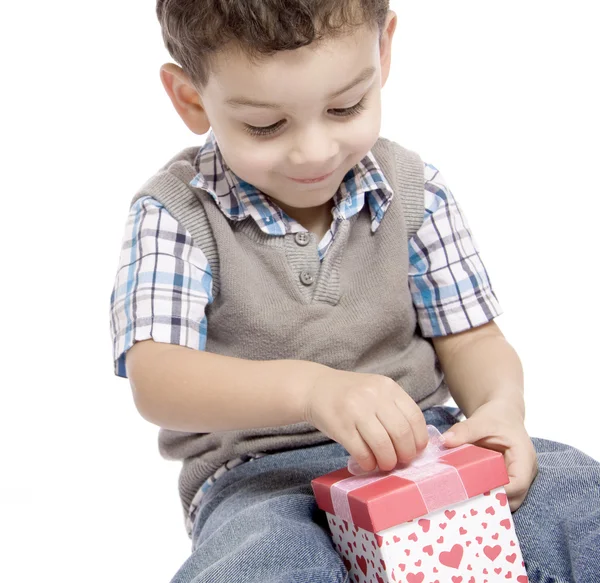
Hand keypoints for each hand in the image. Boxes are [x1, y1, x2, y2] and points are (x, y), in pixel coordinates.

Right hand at [302, 368, 428, 471]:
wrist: (315, 388)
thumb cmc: (350, 395)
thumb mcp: (375, 391)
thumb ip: (394, 409)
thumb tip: (415, 443)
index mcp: (387, 387)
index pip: (414, 417)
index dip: (419, 439)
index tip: (416, 450)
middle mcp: (373, 396)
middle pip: (400, 433)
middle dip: (405, 454)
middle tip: (401, 461)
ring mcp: (355, 410)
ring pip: (382, 445)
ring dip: (387, 461)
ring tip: (385, 464)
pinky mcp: (340, 426)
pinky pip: (362, 452)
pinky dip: (369, 463)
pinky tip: (368, 463)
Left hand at [441, 399, 537, 511]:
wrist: (501, 414)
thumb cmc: (496, 416)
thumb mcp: (480, 421)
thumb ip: (464, 430)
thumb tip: (445, 440)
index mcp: (524, 457)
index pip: (518, 484)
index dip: (499, 492)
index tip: (475, 492)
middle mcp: (525, 472)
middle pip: (514, 499)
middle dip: (492, 502)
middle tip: (465, 500)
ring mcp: (516, 478)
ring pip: (506, 500)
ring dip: (487, 501)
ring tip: (464, 499)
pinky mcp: (507, 480)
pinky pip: (498, 493)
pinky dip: (484, 495)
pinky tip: (466, 494)